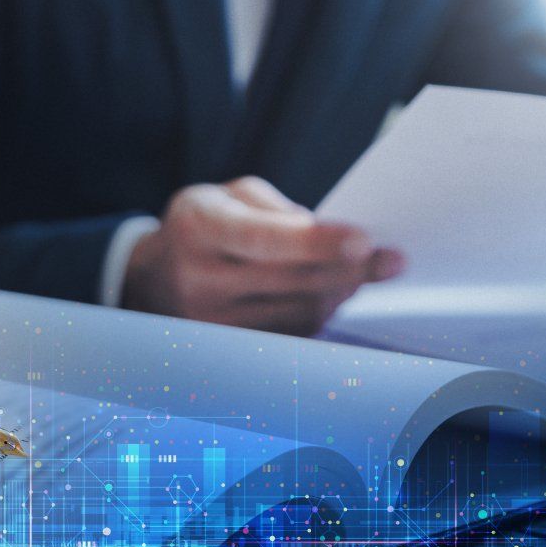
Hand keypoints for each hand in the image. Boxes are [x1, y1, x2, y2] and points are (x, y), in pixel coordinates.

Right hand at [122, 177, 404, 335]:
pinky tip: (337, 293)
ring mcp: (211, 324)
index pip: (263, 239)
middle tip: (391, 259)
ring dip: (341, 292)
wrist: (155, 279)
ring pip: (299, 312)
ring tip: (366, 271)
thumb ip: (278, 210)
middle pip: (292, 281)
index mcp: (198, 228)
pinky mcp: (230, 350)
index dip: (316, 241)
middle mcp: (199, 280)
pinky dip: (323, 312)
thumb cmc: (205, 226)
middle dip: (349, 269)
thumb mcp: (228, 196)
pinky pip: (293, 334)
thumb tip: (333, 240)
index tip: (364, 239)